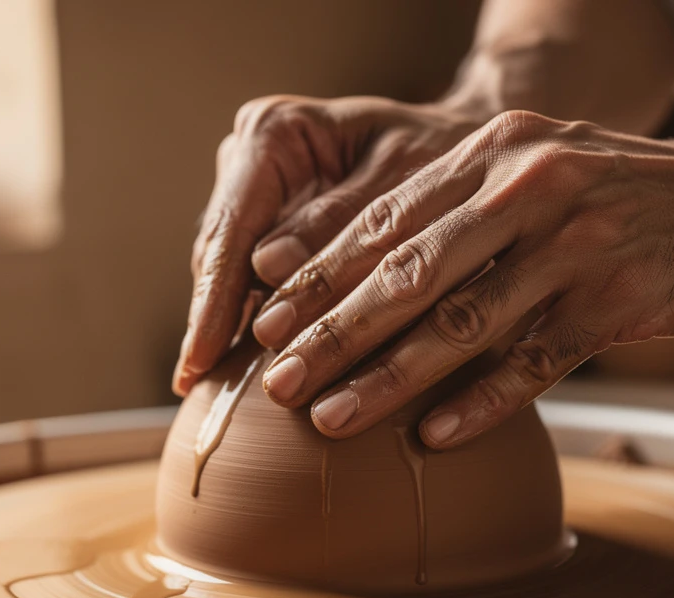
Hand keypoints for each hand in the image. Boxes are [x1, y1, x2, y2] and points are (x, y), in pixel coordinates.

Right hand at [172, 95, 485, 395]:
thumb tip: (266, 266)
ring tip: (214, 390)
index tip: (200, 358)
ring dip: (230, 330)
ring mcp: (259, 198)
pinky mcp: (275, 230)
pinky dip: (259, 323)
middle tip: (203, 387)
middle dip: (215, 320)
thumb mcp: (409, 178)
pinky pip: (257, 284)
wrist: (473, 150)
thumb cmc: (447, 154)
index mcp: (276, 132)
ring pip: (232, 275)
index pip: (232, 226)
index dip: (213, 297)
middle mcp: (252, 160)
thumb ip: (346, 219)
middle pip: (220, 254)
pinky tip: (243, 372)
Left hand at [252, 110, 673, 447]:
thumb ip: (468, 205)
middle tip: (276, 377)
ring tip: (329, 419)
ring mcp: (573, 247)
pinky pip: (533, 362)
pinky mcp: (616, 302)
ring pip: (460, 323)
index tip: (266, 317)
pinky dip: (480, 402)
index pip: (387, 220)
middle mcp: (527, 191)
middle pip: (407, 273)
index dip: (320, 274)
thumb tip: (378, 269)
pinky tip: (433, 437)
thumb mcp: (546, 165)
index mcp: (496, 153)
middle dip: (332, 332)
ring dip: (387, 378)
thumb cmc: (632, 192)